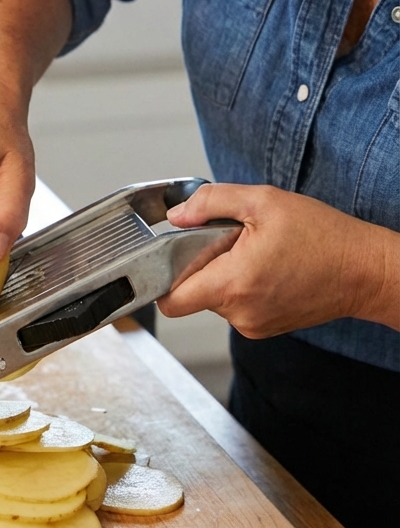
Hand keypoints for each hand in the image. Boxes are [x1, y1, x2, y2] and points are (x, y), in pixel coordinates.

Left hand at [157, 183, 399, 336]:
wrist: (364, 270)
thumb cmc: (322, 237)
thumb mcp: (262, 201)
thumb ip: (211, 203)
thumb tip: (177, 214)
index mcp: (232, 284)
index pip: (171, 300)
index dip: (162, 277)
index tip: (172, 256)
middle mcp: (239, 313)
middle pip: (194, 292)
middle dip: (204, 263)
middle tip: (234, 240)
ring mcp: (253, 324)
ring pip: (217, 297)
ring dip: (226, 273)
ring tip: (258, 251)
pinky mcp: (266, 326)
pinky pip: (238, 304)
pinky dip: (244, 284)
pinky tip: (269, 267)